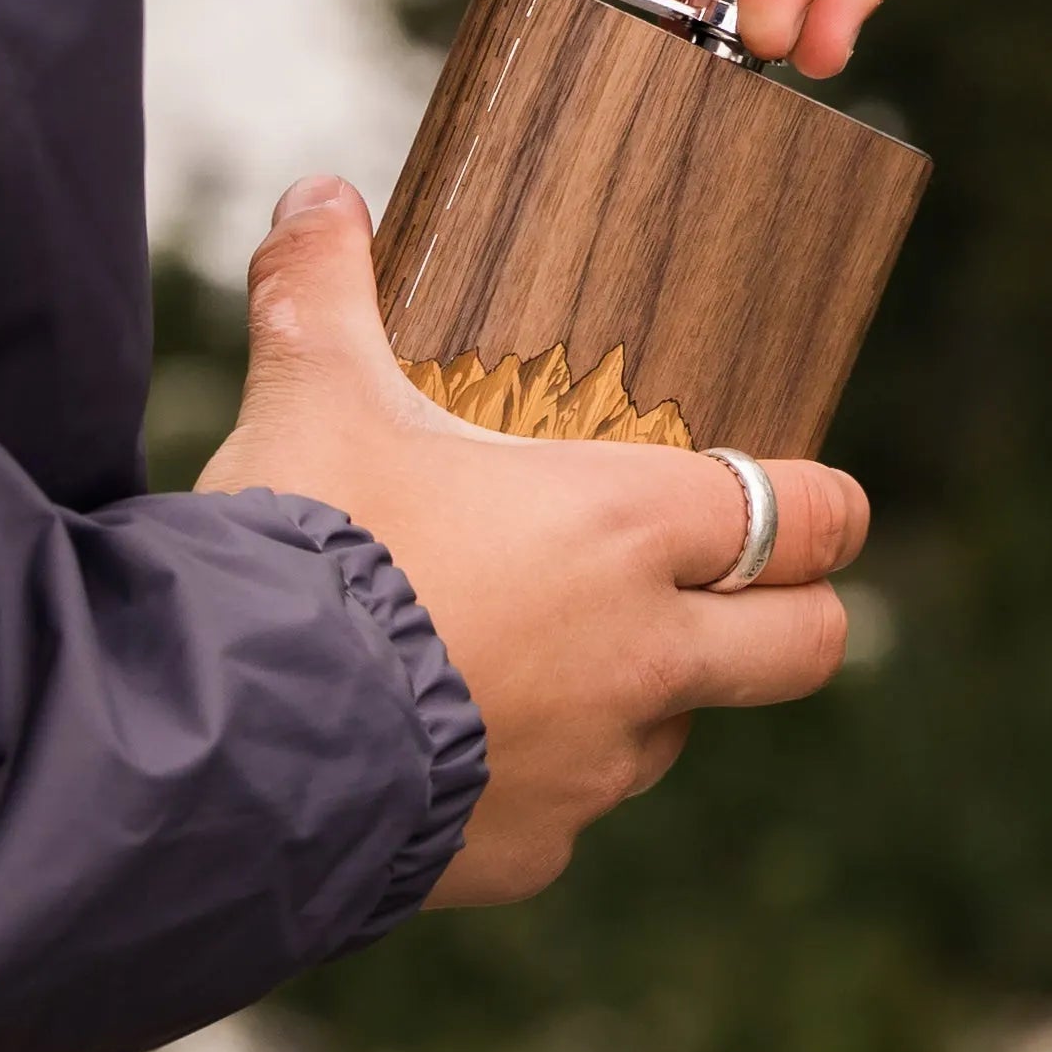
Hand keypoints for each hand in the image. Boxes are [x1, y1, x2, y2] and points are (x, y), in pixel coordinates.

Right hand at [198, 179, 872, 906]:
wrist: (223, 735)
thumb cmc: (296, 548)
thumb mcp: (312, 397)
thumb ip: (325, 290)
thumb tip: (316, 197)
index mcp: (624, 529)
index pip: (804, 518)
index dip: (827, 510)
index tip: (820, 505)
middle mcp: (640, 656)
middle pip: (806, 647)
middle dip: (795, 616)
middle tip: (744, 589)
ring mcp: (591, 768)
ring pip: (674, 733)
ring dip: (641, 694)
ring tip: (540, 647)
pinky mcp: (526, 854)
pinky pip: (565, 816)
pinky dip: (534, 779)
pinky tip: (450, 739)